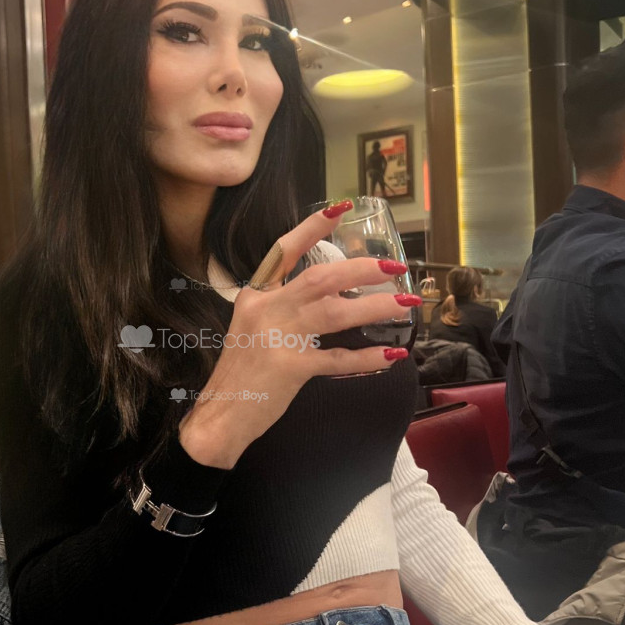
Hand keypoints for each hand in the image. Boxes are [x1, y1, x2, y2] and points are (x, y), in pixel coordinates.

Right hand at [179, 201, 412, 467]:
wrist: (219, 415)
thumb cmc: (240, 373)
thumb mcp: (252, 329)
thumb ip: (281, 309)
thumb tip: (327, 297)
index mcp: (255, 296)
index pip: (284, 250)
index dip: (313, 227)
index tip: (342, 208)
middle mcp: (266, 309)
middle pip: (321, 277)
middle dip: (362, 268)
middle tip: (394, 266)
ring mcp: (278, 338)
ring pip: (337, 313)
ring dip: (376, 307)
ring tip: (405, 304)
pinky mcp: (291, 368)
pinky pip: (338, 358)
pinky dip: (368, 357)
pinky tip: (391, 355)